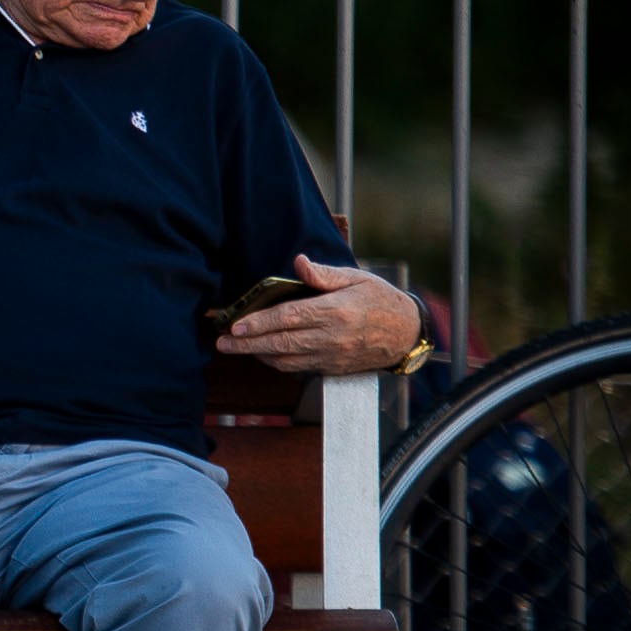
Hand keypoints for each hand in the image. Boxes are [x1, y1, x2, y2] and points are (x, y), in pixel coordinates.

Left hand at [220, 255, 426, 374]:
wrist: (407, 333)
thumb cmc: (379, 299)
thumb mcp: (356, 278)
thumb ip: (323, 274)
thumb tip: (298, 263)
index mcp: (336, 311)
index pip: (289, 317)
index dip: (260, 322)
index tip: (236, 325)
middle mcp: (332, 337)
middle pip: (282, 343)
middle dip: (247, 344)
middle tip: (223, 343)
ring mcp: (332, 356)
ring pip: (287, 360)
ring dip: (258, 355)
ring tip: (236, 347)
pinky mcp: (333, 368)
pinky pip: (299, 368)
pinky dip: (278, 362)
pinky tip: (264, 353)